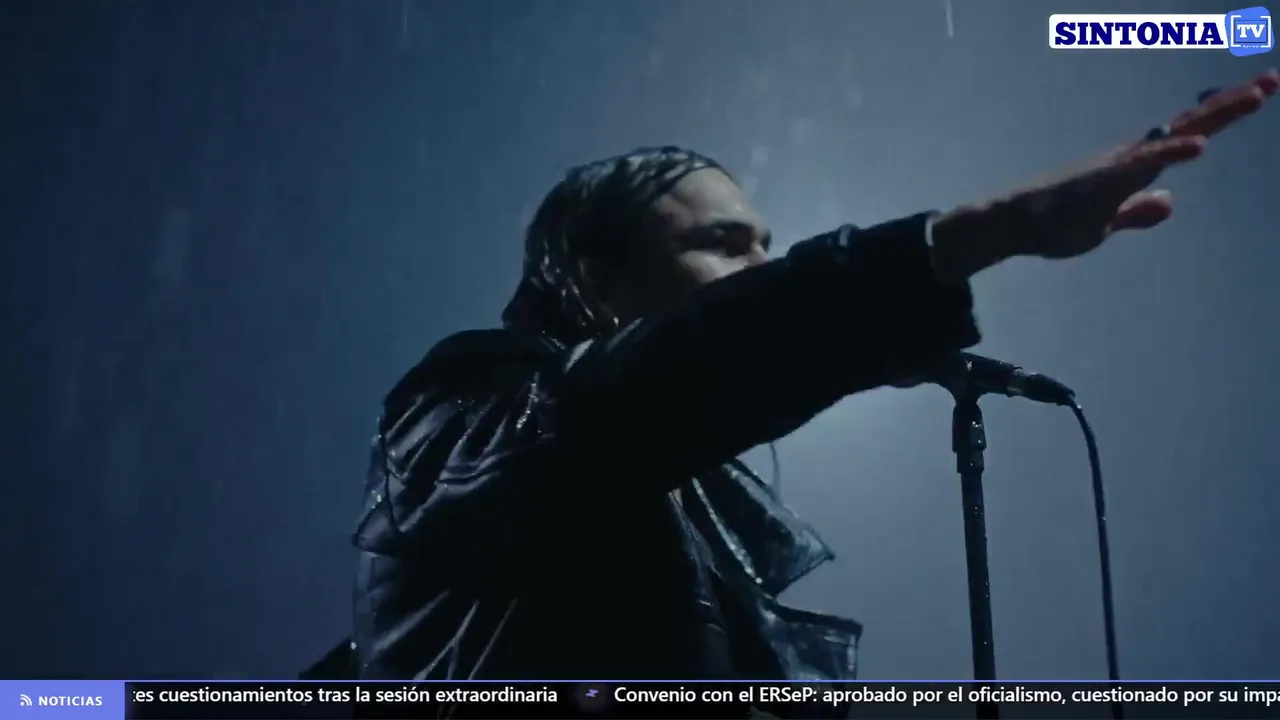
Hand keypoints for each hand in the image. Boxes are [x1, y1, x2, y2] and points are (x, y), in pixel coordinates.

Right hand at [930, 69, 1277, 279]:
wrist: (1012, 225)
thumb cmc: (1053, 225)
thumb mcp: (1106, 225)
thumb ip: (1137, 213)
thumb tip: (1169, 203)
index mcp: (1134, 167)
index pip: (1186, 135)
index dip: (1220, 116)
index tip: (1256, 94)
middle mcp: (1131, 156)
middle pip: (1191, 124)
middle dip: (1232, 104)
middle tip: (1272, 81)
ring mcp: (1119, 164)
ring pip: (1176, 133)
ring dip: (1216, 115)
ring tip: (1255, 96)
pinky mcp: (1103, 179)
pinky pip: (1144, 162)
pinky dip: (1173, 150)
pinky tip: (1200, 144)